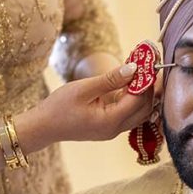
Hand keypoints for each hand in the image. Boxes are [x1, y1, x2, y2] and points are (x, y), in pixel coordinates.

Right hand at [36, 62, 154, 143]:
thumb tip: (133, 68)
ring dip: (142, 94)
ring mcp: (112, 131)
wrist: (43, 126)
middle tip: (149, 66)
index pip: (138, 100)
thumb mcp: (84, 89)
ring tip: (140, 73)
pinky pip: (128, 114)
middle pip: (144, 109)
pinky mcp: (108, 128)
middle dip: (149, 88)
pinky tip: (128, 84)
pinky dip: (132, 99)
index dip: (145, 81)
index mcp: (110, 121)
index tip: (147, 62)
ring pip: (138, 113)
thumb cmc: (59, 107)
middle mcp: (115, 129)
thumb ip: (111, 79)